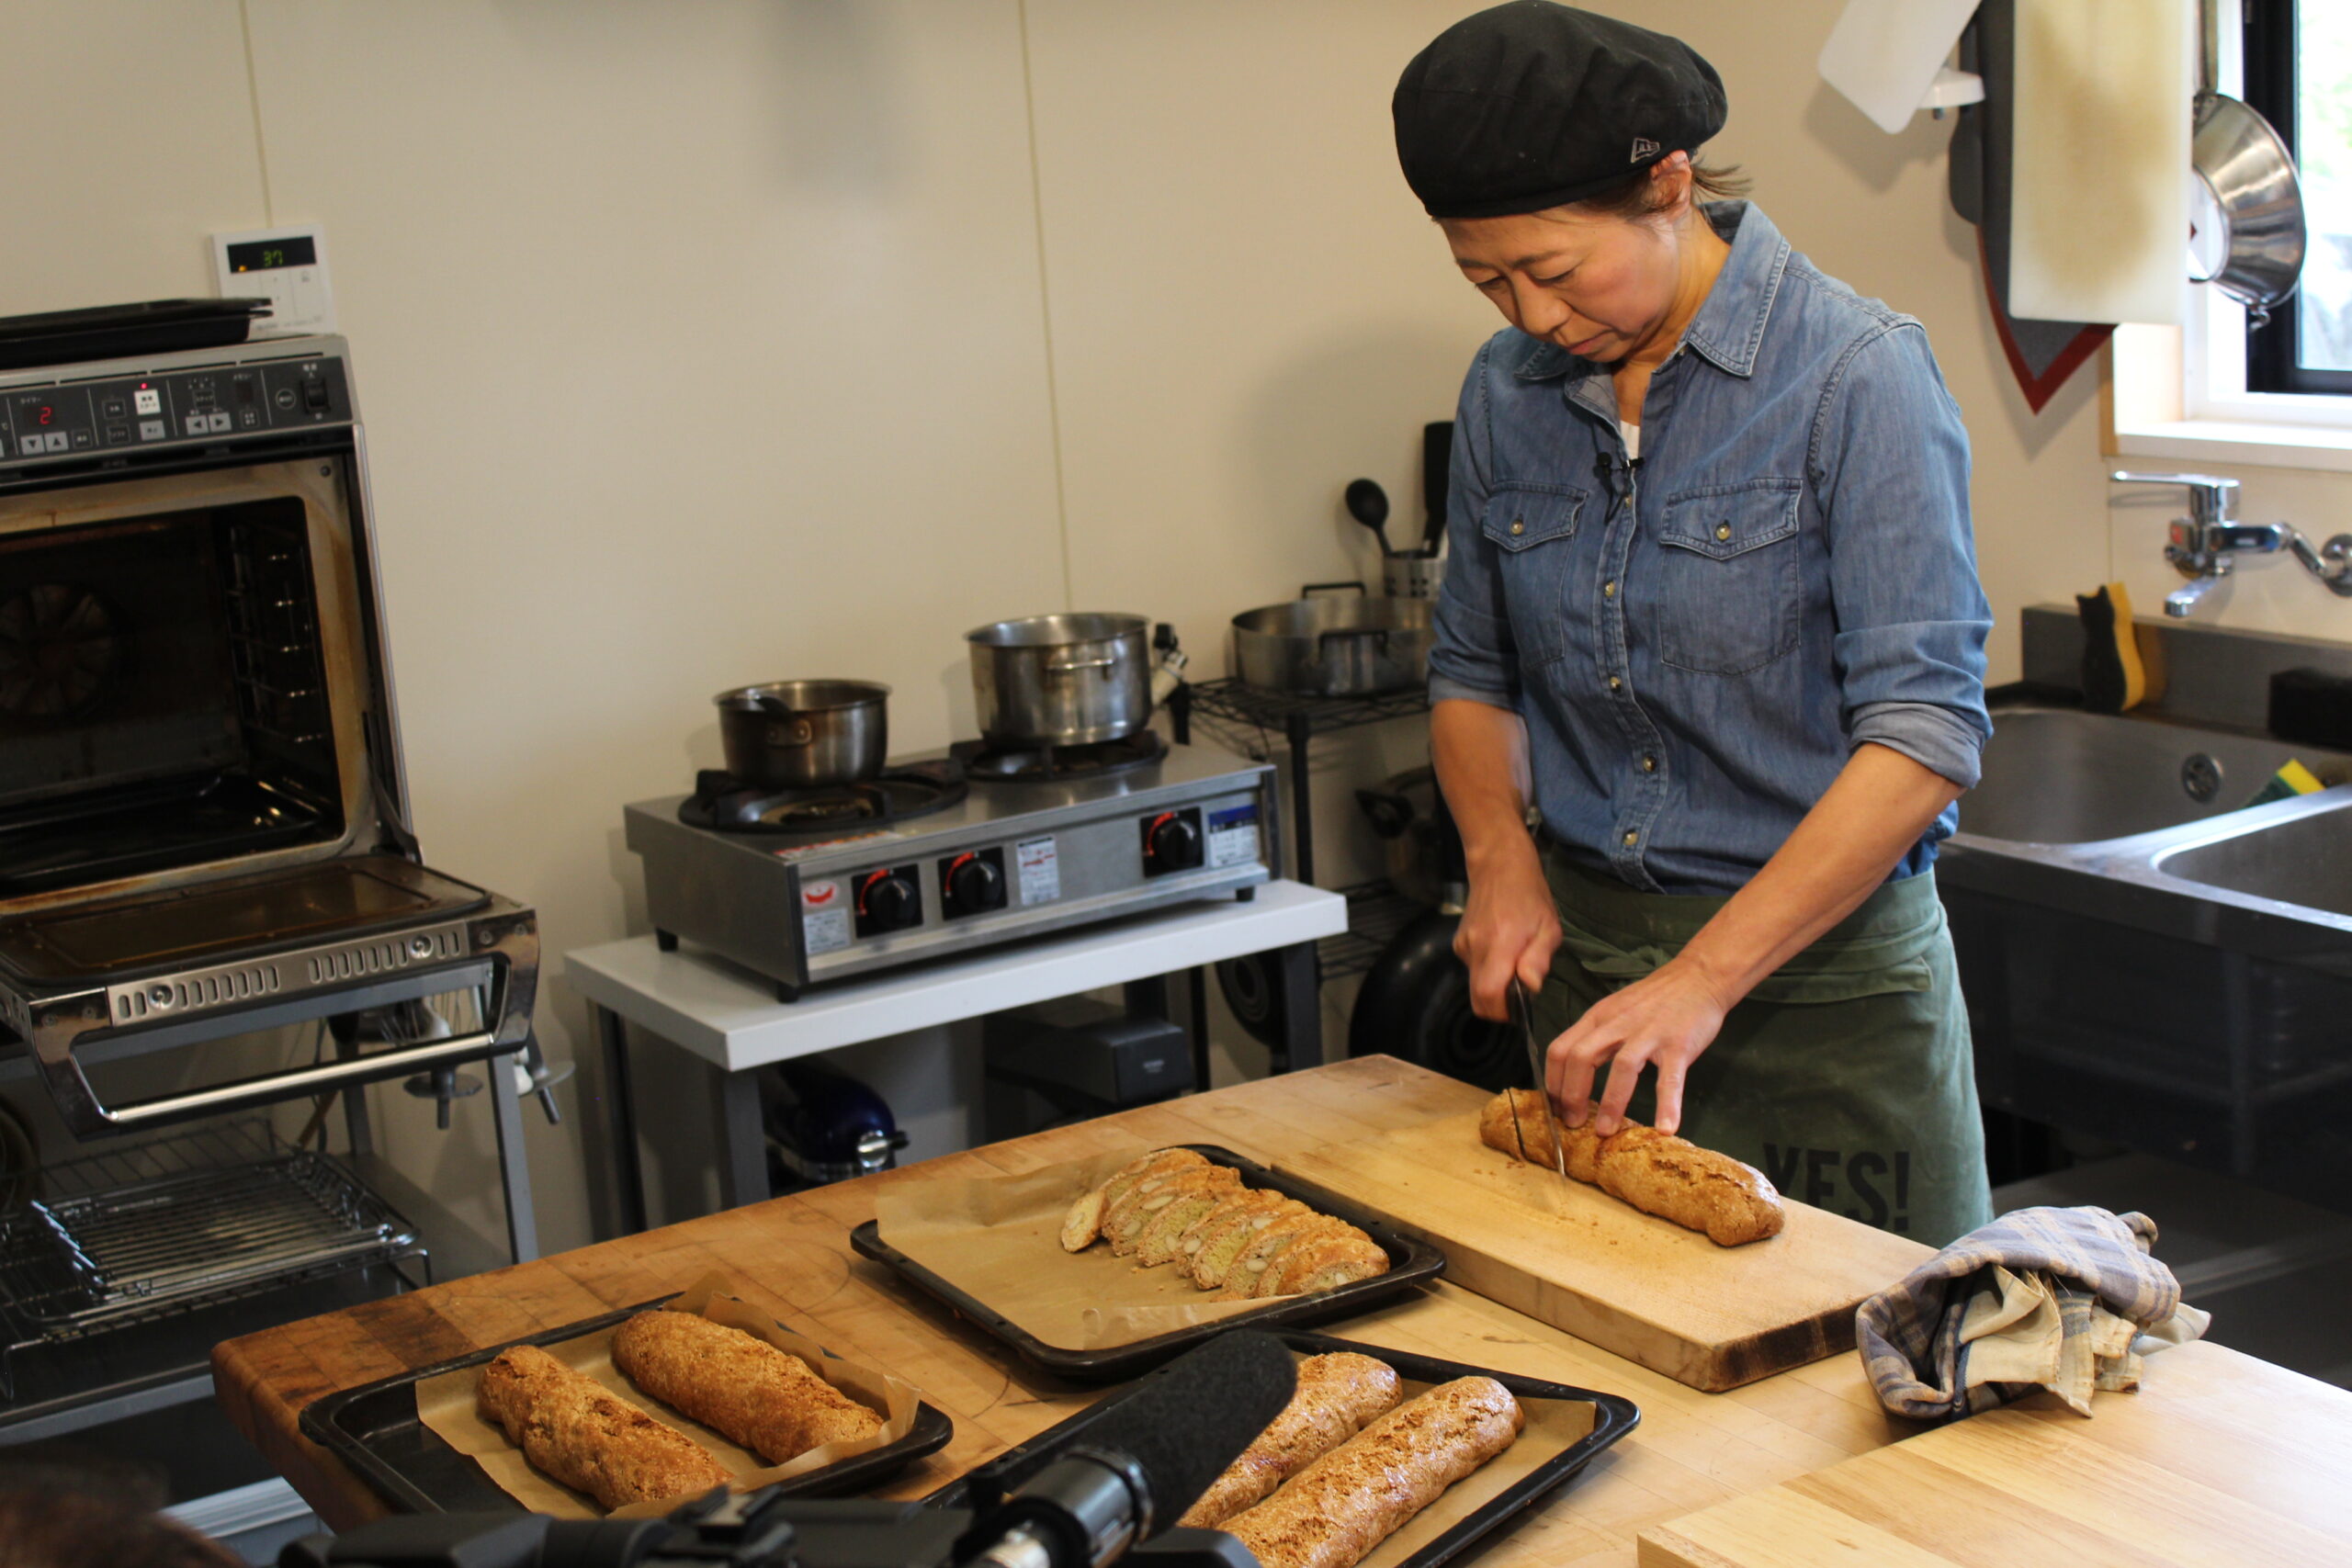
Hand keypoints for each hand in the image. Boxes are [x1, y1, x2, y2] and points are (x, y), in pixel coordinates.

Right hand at [1454, 845, 1560, 1020]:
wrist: (1499, 866)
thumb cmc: (1531, 897)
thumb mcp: (1549, 928)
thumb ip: (1538, 959)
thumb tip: (1531, 987)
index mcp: (1500, 945)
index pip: (1488, 995)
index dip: (1503, 1012)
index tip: (1519, 1009)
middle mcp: (1476, 948)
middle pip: (1477, 998)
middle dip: (1497, 1006)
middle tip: (1519, 992)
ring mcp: (1463, 945)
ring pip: (1474, 985)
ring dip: (1494, 984)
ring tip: (1513, 961)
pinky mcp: (1458, 943)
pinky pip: (1472, 969)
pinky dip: (1487, 970)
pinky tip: (1501, 949)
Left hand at [1545, 954, 1730, 1134]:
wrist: (1698, 975)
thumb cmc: (1654, 999)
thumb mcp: (1614, 1010)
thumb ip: (1596, 1036)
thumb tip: (1574, 1074)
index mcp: (1597, 1018)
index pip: (1560, 1050)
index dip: (1552, 1082)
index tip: (1555, 1108)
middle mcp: (1617, 1024)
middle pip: (1580, 1058)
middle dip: (1572, 1095)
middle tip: (1573, 1124)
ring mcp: (1649, 1033)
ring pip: (1622, 1068)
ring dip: (1612, 1103)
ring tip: (1606, 1131)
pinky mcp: (1678, 1044)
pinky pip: (1670, 1078)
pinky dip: (1668, 1105)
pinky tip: (1665, 1129)